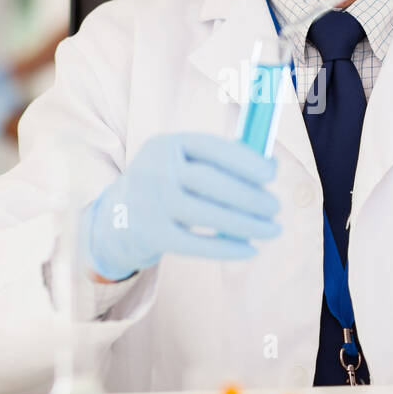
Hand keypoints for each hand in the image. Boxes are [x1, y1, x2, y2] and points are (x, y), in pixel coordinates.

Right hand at [81, 133, 280, 281]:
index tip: (272, 174)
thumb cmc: (167, 184)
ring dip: (246, 224)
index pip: (211, 148)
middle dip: (250, 196)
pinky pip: (195, 244)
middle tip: (276, 206)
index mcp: (166, 144)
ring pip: (206, 215)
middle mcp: (155, 171)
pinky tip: (250, 249)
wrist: (116, 218)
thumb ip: (222, 160)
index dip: (244, 160)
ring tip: (272, 229)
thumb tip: (272, 165)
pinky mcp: (151, 235)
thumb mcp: (183, 162)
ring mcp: (150, 204)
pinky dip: (226, 248)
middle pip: (210, 182)